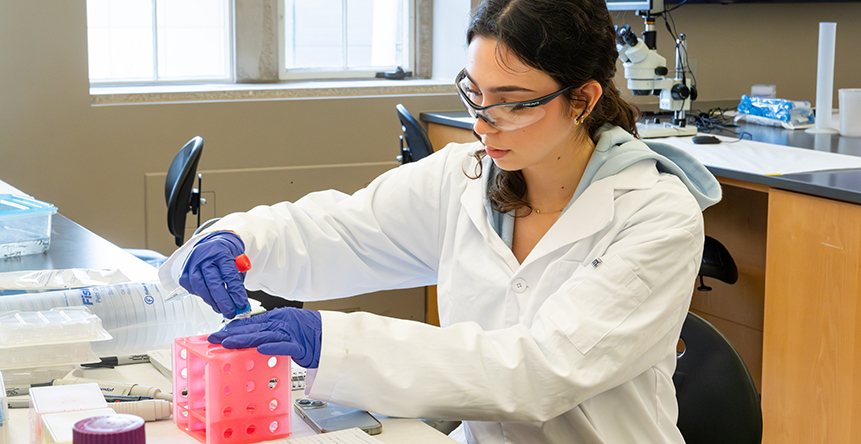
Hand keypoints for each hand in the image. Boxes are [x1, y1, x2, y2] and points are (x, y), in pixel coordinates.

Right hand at [179, 231, 249, 318]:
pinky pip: (191, 288)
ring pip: (200, 286)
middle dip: (223, 301)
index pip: (229, 274)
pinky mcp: (183, 272)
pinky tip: (209, 299)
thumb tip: (238, 302)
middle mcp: (204, 258)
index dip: (236, 291)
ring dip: (211, 301)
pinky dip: (201, 296)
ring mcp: (192, 264)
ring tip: (221, 309)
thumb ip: (237, 281)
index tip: (242, 304)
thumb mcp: (237, 262)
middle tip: (230, 312)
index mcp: (221, 253)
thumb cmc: (225, 256)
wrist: (211, 244)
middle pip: (213, 282)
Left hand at [208, 307, 322, 368]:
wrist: (332, 337)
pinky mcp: (300, 347)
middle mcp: (283, 323)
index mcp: (279, 317)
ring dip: (245, 340)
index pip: (252, 322)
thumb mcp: (287, 326)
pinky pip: (284, 347)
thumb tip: (252, 336)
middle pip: (254, 328)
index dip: (234, 327)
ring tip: (228, 344)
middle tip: (214, 338)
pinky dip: (272, 348)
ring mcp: (291, 334)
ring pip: (264, 336)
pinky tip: (260, 349)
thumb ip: (271, 330)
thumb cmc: (311, 333)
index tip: (219, 332)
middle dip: (232, 334)